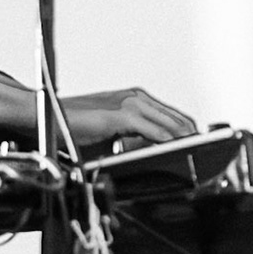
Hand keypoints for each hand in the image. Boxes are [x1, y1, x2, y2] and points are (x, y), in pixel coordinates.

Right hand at [57, 87, 199, 148]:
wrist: (44, 113)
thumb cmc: (72, 124)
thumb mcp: (109, 132)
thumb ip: (131, 139)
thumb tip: (149, 155)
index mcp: (135, 98)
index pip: (174, 116)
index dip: (189, 132)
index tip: (201, 146)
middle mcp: (136, 97)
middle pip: (178, 120)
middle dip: (194, 138)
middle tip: (208, 155)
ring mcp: (129, 104)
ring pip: (170, 125)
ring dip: (185, 141)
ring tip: (198, 156)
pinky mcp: (120, 116)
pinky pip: (153, 133)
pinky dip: (167, 144)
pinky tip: (176, 153)